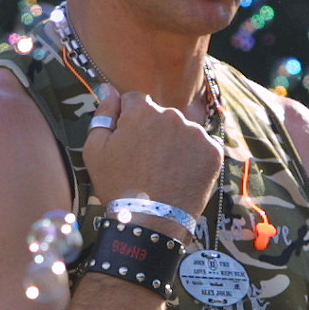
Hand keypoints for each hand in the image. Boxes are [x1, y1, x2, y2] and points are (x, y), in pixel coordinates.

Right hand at [81, 84, 224, 221]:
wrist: (151, 221)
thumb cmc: (118, 185)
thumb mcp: (95, 150)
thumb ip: (103, 114)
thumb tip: (109, 88)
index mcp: (142, 110)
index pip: (136, 101)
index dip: (130, 121)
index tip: (129, 144)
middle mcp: (172, 115)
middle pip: (161, 115)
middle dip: (154, 131)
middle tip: (146, 163)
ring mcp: (196, 133)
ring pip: (183, 131)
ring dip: (175, 144)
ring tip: (164, 172)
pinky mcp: (213, 151)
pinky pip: (201, 147)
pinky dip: (193, 158)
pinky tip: (180, 175)